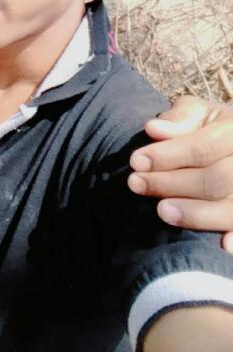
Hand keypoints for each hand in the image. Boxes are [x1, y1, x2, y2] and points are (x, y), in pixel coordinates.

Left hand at [127, 96, 232, 250]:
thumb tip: (154, 129)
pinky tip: (221, 245)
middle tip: (135, 184)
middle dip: (171, 184)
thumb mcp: (197, 114)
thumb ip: (179, 118)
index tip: (135, 162)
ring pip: (231, 209)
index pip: (203, 148)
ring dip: (195, 214)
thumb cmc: (210, 128)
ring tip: (161, 211)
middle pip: (216, 180)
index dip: (167, 156)